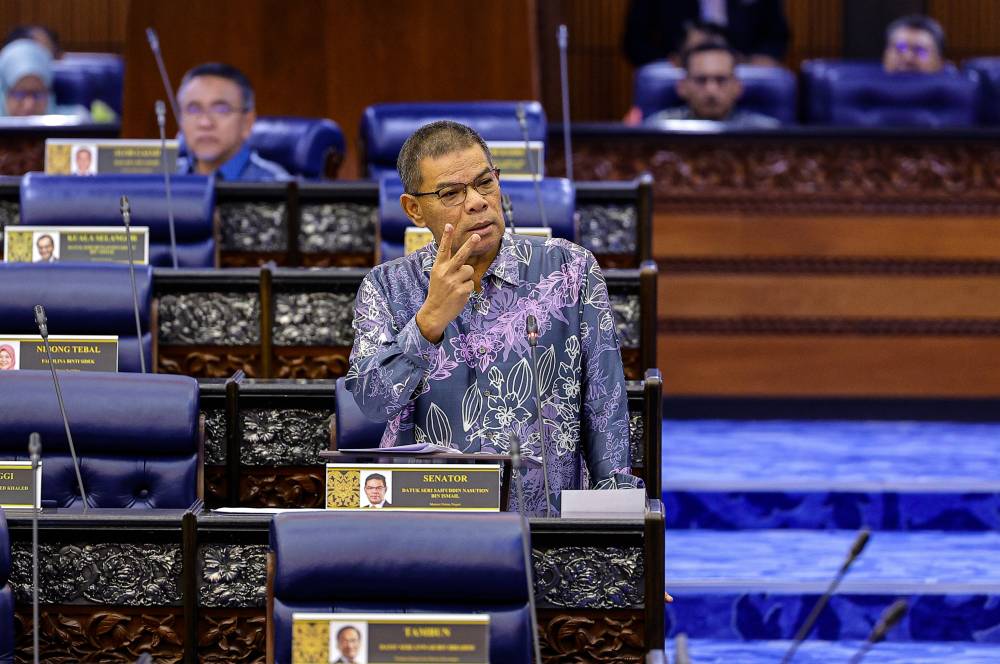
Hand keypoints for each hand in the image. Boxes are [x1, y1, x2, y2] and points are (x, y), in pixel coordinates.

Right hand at [416, 224, 478, 342]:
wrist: (435, 312)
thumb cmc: (438, 292)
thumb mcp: (437, 276)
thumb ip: (448, 266)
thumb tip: (465, 259)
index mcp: (438, 267)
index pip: (443, 249)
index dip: (446, 237)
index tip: (449, 225)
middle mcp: (445, 273)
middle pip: (461, 256)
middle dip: (469, 245)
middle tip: (477, 235)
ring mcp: (454, 282)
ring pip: (469, 270)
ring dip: (466, 276)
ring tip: (457, 285)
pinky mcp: (462, 291)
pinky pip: (471, 283)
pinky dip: (467, 288)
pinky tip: (459, 294)